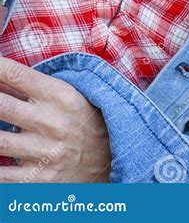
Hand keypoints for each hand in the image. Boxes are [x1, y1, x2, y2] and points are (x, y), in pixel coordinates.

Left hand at [0, 56, 111, 181]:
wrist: (110, 160)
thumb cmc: (84, 121)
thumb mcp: (67, 96)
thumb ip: (34, 88)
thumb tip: (0, 77)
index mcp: (59, 96)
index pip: (16, 74)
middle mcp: (51, 122)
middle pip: (1, 105)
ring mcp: (44, 153)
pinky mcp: (39, 181)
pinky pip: (3, 176)